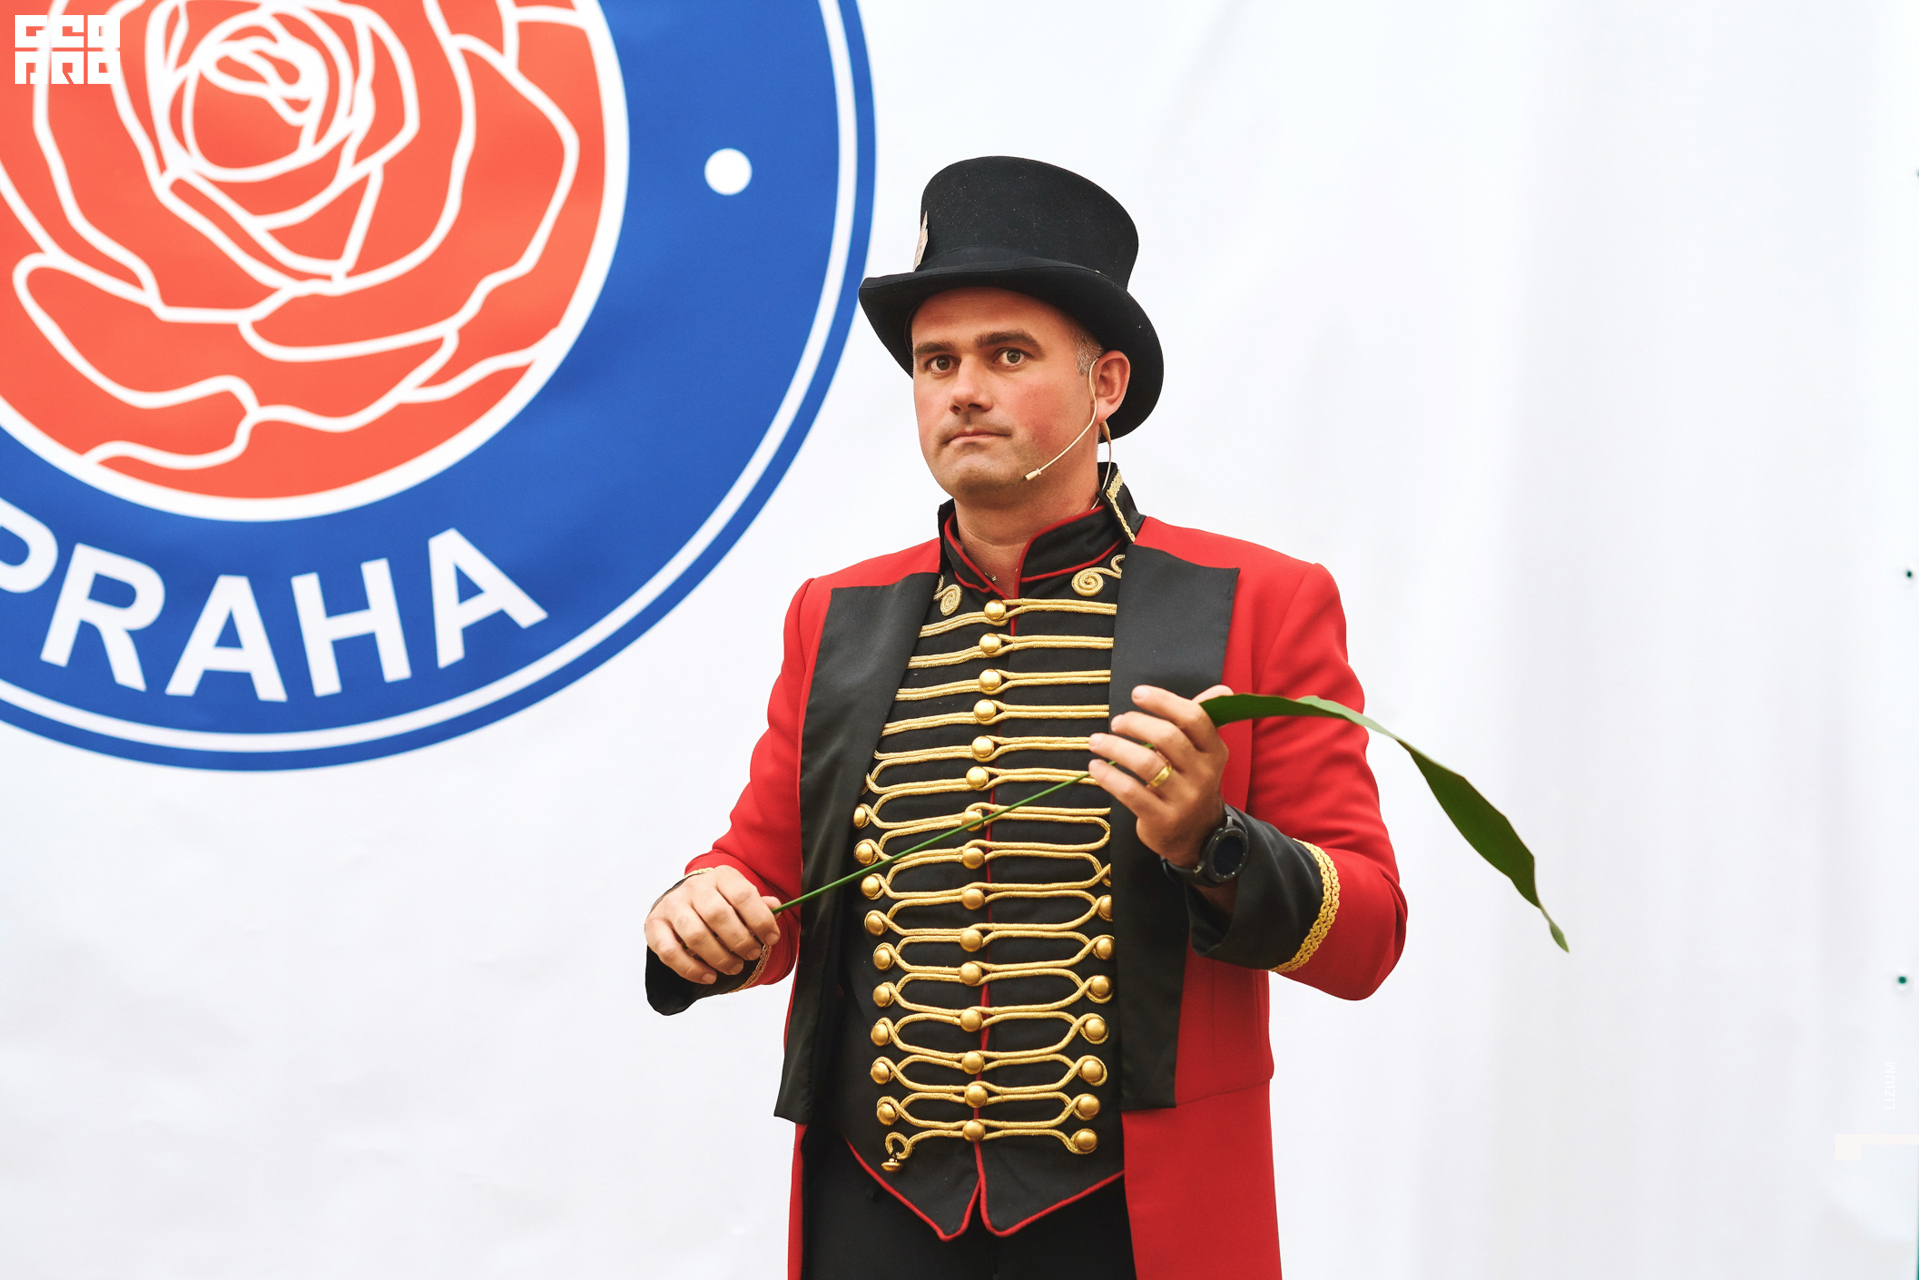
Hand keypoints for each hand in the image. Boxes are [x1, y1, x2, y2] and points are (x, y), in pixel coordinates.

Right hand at [644, 865, 780, 985]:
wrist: (686, 902)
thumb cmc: (720, 904)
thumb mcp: (741, 899)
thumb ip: (759, 906)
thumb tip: (775, 909)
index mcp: (721, 877)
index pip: (742, 895)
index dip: (760, 919)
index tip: (771, 939)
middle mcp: (695, 887)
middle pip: (718, 915)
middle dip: (740, 941)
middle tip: (752, 955)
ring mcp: (672, 905)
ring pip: (695, 935)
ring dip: (718, 957)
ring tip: (734, 967)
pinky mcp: (655, 925)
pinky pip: (670, 951)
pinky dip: (691, 969)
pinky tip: (709, 975)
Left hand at [1087, 683, 1232, 869]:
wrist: (1197, 836)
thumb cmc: (1192, 783)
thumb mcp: (1204, 754)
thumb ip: (1203, 721)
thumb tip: (1221, 690)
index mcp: (1214, 751)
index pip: (1194, 718)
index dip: (1164, 701)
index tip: (1137, 693)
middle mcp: (1203, 774)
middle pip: (1168, 737)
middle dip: (1135, 723)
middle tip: (1116, 722)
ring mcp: (1184, 799)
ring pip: (1145, 763)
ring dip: (1114, 747)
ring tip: (1096, 741)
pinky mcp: (1162, 819)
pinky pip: (1130, 791)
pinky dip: (1108, 776)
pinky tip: (1095, 766)